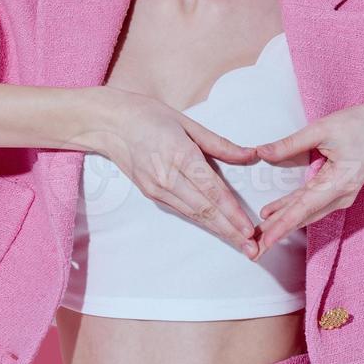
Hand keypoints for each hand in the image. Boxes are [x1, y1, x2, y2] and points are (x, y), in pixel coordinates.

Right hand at [73, 88, 263, 257]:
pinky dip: (201, 221)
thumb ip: (220, 144)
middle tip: (252, 248)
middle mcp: (167, 177)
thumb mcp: (188, 123)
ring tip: (239, 244)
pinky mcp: (150, 194)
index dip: (232, 211)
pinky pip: (181, 210)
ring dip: (218, 231)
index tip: (249, 228)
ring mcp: (156, 188)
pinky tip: (217, 229)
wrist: (111, 124)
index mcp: (180, 154)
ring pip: (193, 215)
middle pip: (204, 210)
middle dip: (230, 231)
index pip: (212, 190)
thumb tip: (250, 155)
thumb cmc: (150, 116)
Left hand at [252, 104, 363, 258]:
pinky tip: (271, 215)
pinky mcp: (335, 191)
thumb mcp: (323, 129)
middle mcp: (340, 196)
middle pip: (302, 217)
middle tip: (253, 250)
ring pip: (304, 213)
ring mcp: (339, 196)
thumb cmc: (360, 126)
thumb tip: (262, 152)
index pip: (305, 207)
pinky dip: (290, 210)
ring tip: (257, 236)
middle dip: (277, 233)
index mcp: (339, 182)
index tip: (267, 238)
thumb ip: (291, 143)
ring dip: (281, 224)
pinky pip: (309, 204)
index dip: (283, 223)